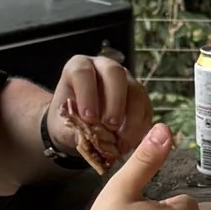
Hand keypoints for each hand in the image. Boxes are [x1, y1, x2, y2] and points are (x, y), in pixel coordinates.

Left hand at [47, 52, 152, 171]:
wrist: (79, 127)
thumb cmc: (67, 122)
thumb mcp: (63, 126)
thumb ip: (74, 128)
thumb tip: (90, 136)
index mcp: (79, 67)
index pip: (83, 72)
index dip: (87, 94)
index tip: (88, 118)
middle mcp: (104, 67)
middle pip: (115, 73)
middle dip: (115, 101)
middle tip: (110, 126)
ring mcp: (125, 79)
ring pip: (135, 89)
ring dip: (131, 117)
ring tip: (122, 141)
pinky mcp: (139, 96)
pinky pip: (147, 106)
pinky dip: (141, 126)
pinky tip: (132, 142)